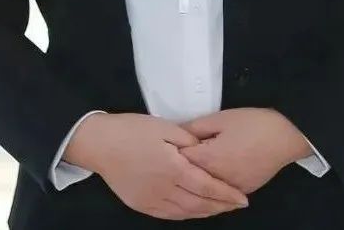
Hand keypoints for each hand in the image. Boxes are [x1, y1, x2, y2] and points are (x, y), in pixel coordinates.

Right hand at [77, 113, 249, 219]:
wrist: (100, 144)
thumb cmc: (133, 130)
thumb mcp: (165, 127)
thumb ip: (188, 141)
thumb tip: (205, 152)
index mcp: (173, 168)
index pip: (207, 186)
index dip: (226, 194)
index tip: (243, 199)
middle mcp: (165, 189)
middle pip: (199, 204)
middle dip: (220, 206)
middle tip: (236, 205)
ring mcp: (152, 200)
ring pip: (185, 213)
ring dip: (205, 212)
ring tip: (219, 209)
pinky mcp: (141, 205)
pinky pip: (169, 215)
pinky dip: (185, 215)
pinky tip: (193, 212)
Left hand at [178, 107, 312, 194]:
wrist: (285, 136)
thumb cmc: (253, 123)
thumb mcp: (221, 118)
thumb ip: (196, 127)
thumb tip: (176, 133)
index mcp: (210, 159)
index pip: (180, 161)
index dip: (173, 152)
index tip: (168, 146)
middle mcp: (218, 180)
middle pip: (190, 179)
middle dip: (181, 169)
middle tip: (178, 158)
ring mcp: (231, 189)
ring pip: (205, 191)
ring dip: (196, 181)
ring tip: (191, 170)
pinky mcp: (242, 192)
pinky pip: (221, 194)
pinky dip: (213, 188)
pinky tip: (210, 179)